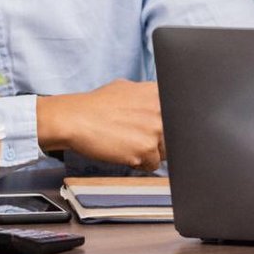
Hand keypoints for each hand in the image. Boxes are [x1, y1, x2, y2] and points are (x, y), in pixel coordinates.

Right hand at [35, 79, 163, 171]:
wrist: (75, 119)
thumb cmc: (95, 106)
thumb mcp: (125, 88)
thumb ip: (147, 96)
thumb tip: (160, 106)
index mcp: (156, 92)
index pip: (178, 115)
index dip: (167, 124)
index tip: (155, 126)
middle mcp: (160, 110)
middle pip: (174, 135)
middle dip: (158, 139)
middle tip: (136, 136)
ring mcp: (154, 130)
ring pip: (165, 152)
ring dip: (150, 152)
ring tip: (128, 144)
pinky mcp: (145, 150)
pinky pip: (152, 165)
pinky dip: (139, 163)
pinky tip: (123, 152)